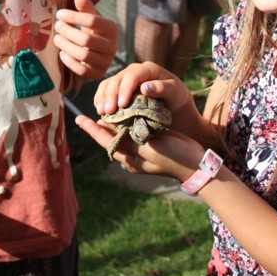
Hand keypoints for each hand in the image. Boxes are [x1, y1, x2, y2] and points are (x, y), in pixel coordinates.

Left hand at [54, 0, 118, 78]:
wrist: (102, 53)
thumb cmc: (94, 31)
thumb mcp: (92, 17)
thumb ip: (85, 7)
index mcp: (112, 29)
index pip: (92, 21)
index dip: (74, 16)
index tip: (59, 14)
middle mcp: (112, 46)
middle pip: (87, 39)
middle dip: (68, 32)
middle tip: (57, 26)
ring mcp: (106, 62)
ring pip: (83, 55)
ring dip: (66, 46)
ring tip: (57, 38)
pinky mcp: (98, 74)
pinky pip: (82, 70)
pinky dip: (69, 62)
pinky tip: (62, 53)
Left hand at [74, 114, 203, 181]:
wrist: (197, 165)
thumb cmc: (173, 157)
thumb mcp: (149, 148)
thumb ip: (129, 139)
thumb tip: (109, 128)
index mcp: (130, 159)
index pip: (105, 141)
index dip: (92, 129)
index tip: (79, 118)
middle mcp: (133, 156)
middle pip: (111, 138)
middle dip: (100, 126)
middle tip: (88, 113)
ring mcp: (142, 151)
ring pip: (121, 134)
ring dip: (113, 123)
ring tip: (103, 110)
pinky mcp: (152, 144)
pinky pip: (134, 132)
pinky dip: (127, 122)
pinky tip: (125, 112)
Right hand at [91, 62, 186, 116]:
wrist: (173, 104)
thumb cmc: (176, 97)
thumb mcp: (176, 92)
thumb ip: (163, 88)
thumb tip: (145, 87)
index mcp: (148, 68)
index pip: (132, 75)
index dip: (125, 89)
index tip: (122, 105)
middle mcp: (134, 70)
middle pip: (117, 79)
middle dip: (110, 95)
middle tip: (108, 112)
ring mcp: (124, 78)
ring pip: (108, 84)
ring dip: (102, 98)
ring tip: (102, 113)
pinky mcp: (118, 87)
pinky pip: (104, 90)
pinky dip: (100, 99)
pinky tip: (100, 110)